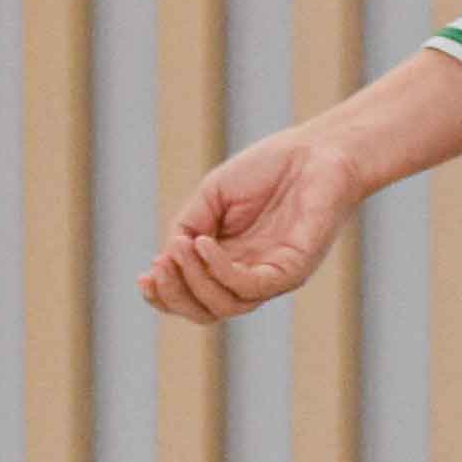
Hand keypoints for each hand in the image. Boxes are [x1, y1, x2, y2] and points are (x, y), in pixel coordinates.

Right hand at [146, 127, 365, 326]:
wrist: (318, 149)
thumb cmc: (269, 168)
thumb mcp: (213, 196)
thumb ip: (188, 226)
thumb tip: (162, 262)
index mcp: (229, 261)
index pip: (193, 298)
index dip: (164, 296)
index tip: (143, 278)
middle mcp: (250, 275)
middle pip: (205, 311)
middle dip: (174, 296)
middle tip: (158, 269)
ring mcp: (273, 275)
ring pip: (225, 305)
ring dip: (193, 281)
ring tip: (179, 248)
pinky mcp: (294, 268)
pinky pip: (251, 286)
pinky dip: (220, 270)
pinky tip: (204, 244)